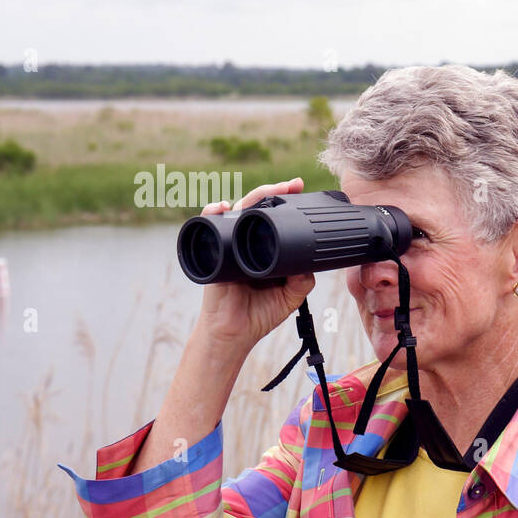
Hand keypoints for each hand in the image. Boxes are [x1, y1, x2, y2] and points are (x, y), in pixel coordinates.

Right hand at [195, 178, 315, 351]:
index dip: (288, 203)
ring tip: (271, 189)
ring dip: (253, 196)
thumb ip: (302, 280)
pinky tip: (223, 206)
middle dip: (275, 191)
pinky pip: (208, 226)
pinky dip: (212, 212)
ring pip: (238, 212)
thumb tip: (309, 262)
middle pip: (258, 208)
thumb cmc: (259, 314)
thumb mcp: (290, 296)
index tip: (303, 191)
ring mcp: (230, 245)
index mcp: (266, 249)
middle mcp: (248, 243)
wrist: (235, 333)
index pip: (276, 218)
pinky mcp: (214, 253)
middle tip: (293, 183)